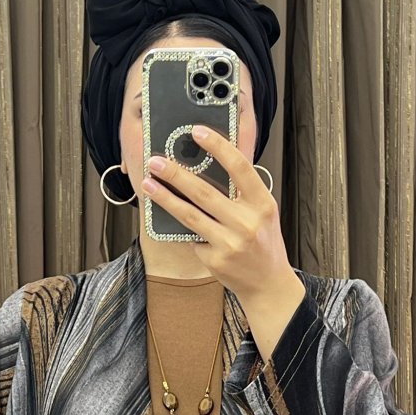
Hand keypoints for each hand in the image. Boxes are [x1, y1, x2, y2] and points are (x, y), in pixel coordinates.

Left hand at [140, 125, 297, 301]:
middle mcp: (247, 222)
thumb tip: (205, 166)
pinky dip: (180, 226)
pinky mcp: (214, 259)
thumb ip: (241, 192)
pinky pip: (191, 236)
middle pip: (204, 191)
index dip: (217, 146)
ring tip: (148, 183)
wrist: (267, 283)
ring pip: (189, 215)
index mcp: (262, 202)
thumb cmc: (262, 241)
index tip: (197, 131)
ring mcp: (230, 242)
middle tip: (156, 160)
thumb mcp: (262, 212)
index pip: (239, 167)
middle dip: (176, 173)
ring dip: (165, 197)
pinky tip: (166, 215)